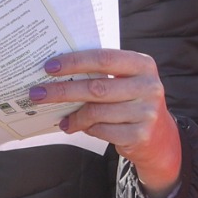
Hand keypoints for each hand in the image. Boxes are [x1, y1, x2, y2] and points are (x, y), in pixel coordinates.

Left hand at [29, 48, 181, 195]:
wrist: (160, 138)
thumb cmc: (132, 102)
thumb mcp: (127, 82)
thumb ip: (103, 74)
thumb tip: (58, 73)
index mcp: (143, 65)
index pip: (103, 58)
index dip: (75, 62)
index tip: (50, 66)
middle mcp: (149, 86)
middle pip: (96, 87)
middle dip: (62, 91)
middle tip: (38, 93)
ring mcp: (147, 112)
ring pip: (96, 112)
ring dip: (73, 116)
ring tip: (61, 118)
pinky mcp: (140, 134)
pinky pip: (102, 130)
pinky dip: (86, 128)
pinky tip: (77, 127)